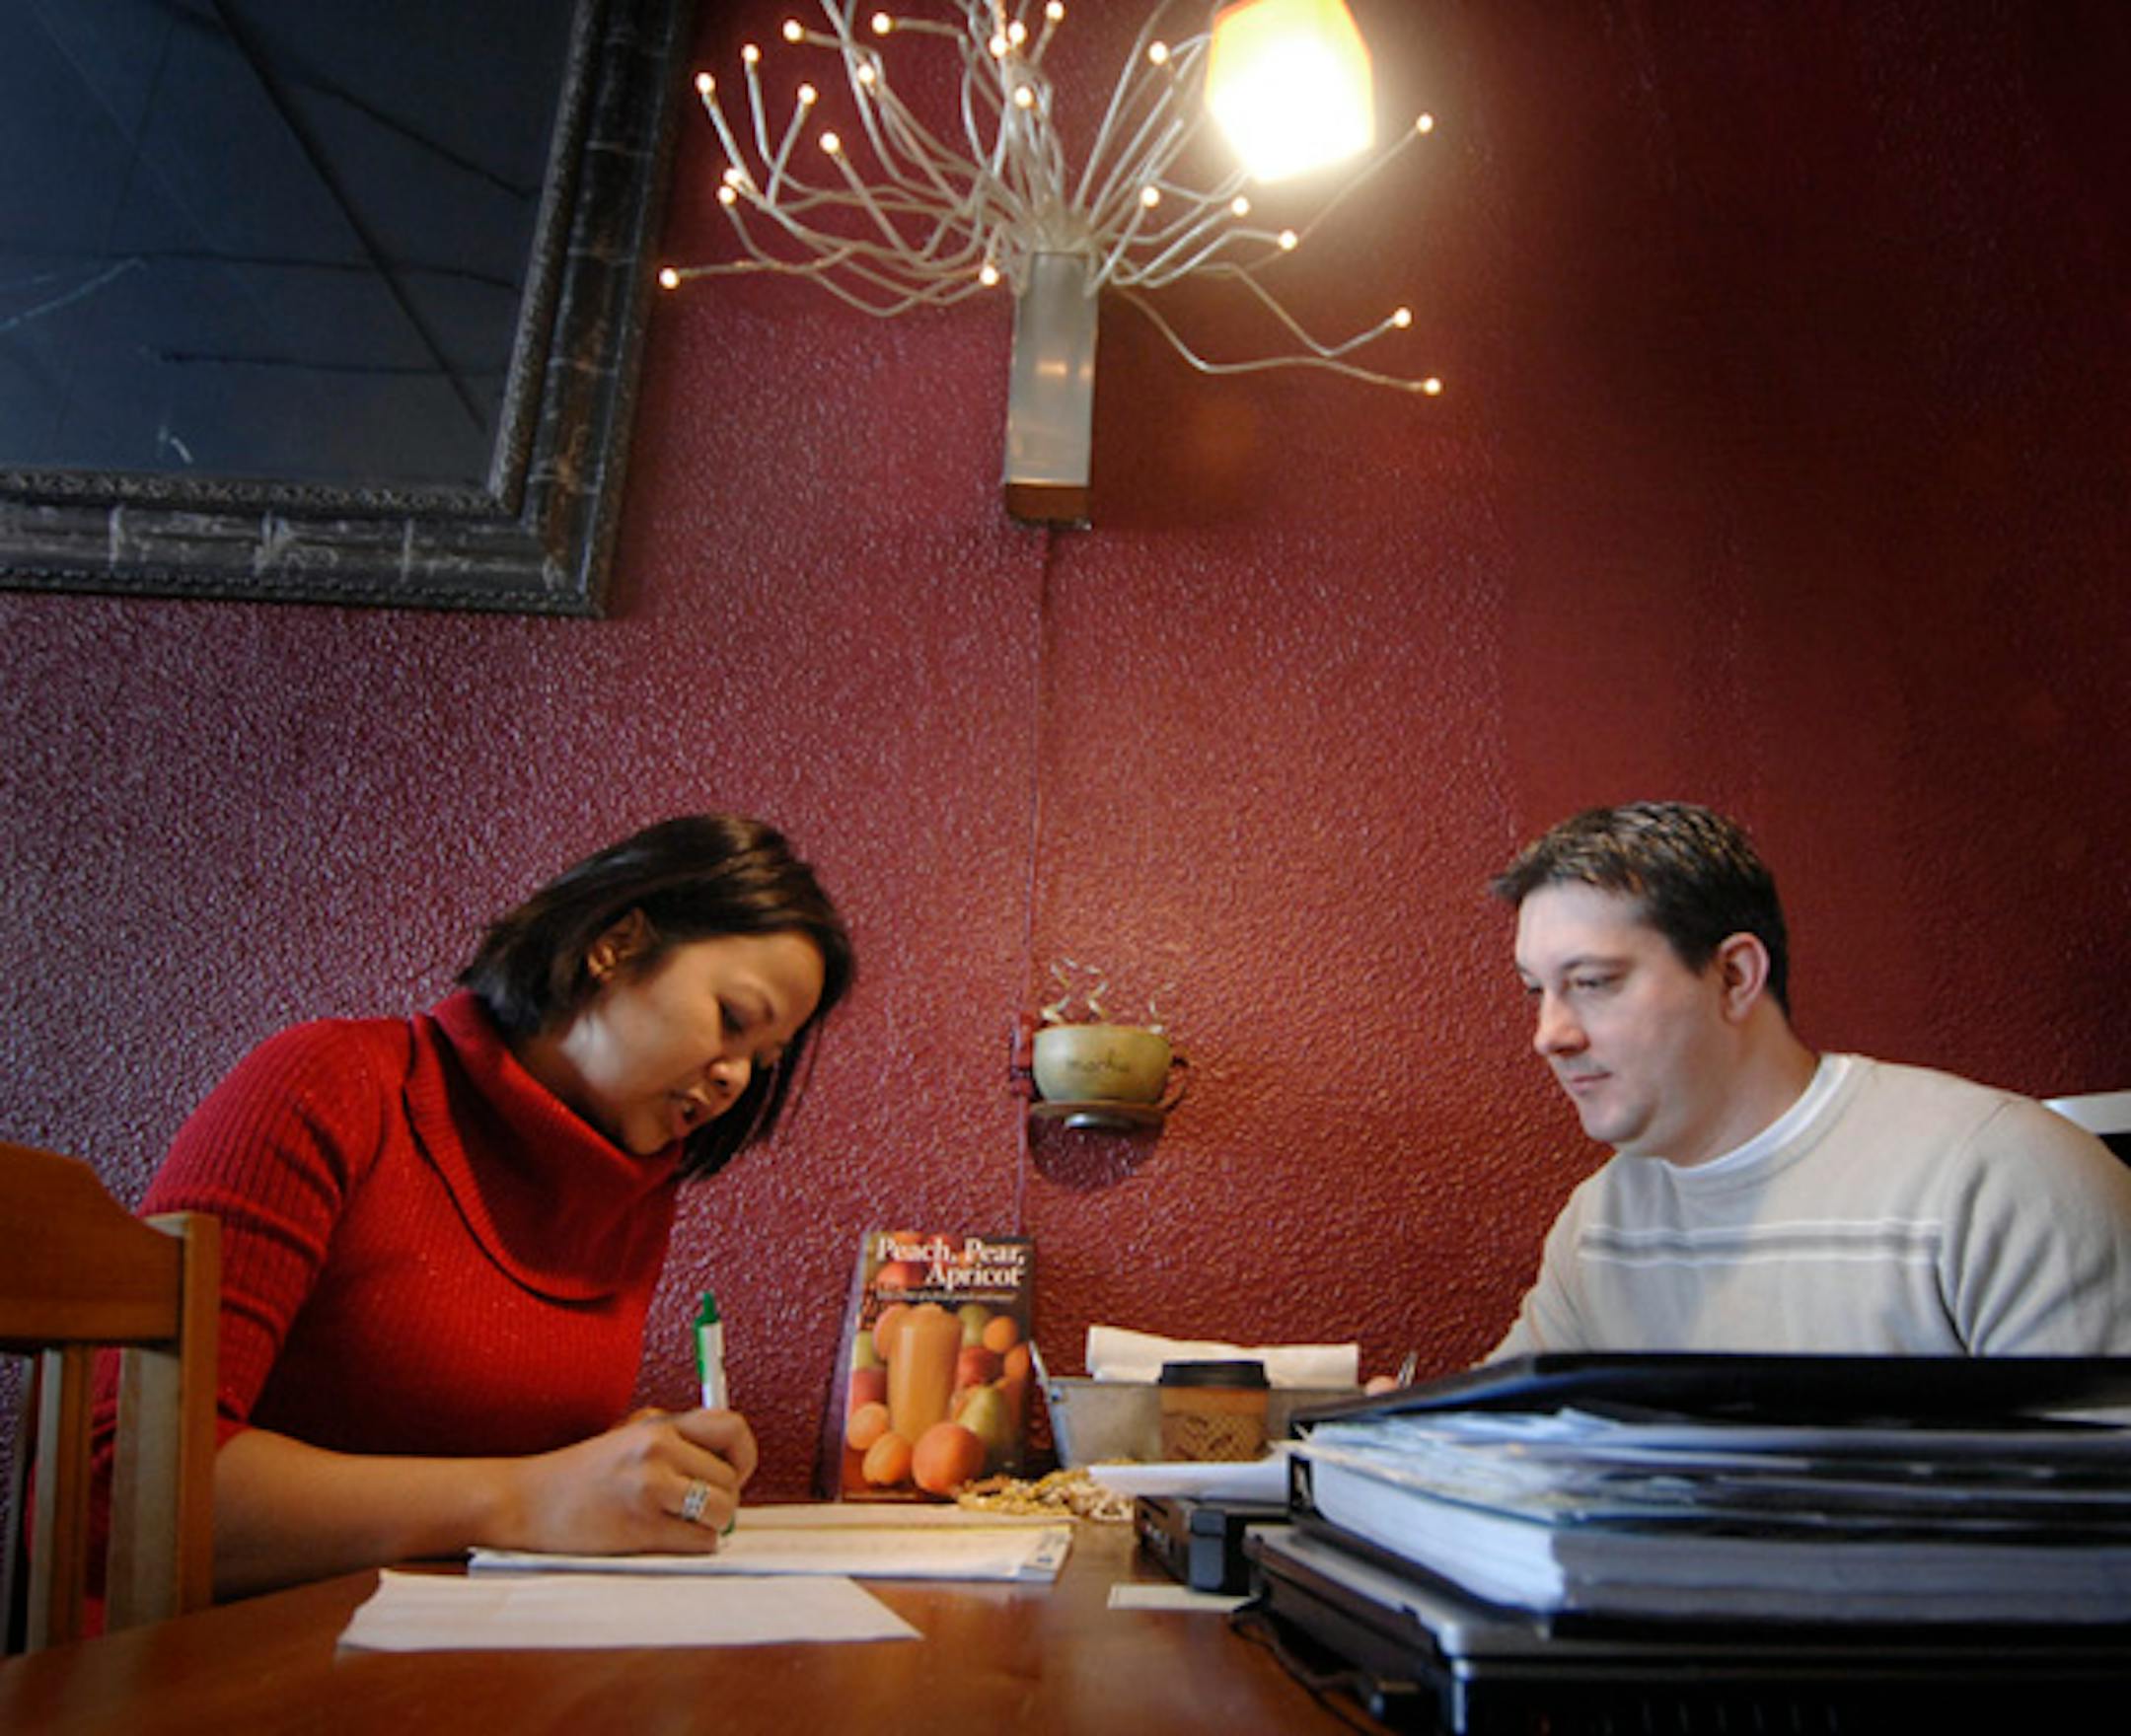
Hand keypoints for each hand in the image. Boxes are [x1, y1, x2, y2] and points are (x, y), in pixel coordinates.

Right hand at [498, 1407, 758, 1555]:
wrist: (525, 1502)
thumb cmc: (578, 1475)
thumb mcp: (626, 1436)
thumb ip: (674, 1438)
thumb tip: (726, 1457)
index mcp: (658, 1425)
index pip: (733, 1428)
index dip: (744, 1455)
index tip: (734, 1472)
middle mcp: (659, 1450)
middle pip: (732, 1479)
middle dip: (722, 1498)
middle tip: (696, 1507)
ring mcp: (651, 1488)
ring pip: (723, 1511)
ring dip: (711, 1524)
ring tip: (683, 1524)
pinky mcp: (642, 1528)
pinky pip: (701, 1542)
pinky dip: (694, 1546)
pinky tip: (667, 1539)